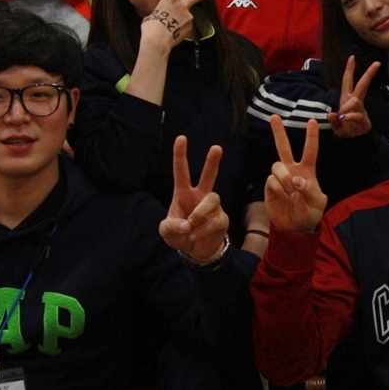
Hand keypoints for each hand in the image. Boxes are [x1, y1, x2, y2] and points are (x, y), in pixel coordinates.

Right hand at [143, 0, 221, 47]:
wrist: (157, 41)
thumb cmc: (151, 28)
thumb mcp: (153, 14)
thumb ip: (163, 11)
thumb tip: (167, 16)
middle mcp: (181, 5)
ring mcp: (188, 16)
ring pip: (186, 15)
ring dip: (179, 21)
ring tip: (169, 29)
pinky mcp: (190, 26)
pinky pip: (185, 26)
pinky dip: (180, 29)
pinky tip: (173, 34)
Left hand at [159, 136, 229, 262]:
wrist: (196, 251)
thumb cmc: (179, 235)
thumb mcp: (166, 232)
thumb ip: (171, 227)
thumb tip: (186, 225)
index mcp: (183, 194)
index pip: (181, 172)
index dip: (180, 155)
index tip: (181, 138)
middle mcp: (199, 196)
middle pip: (209, 176)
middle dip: (212, 162)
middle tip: (216, 148)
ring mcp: (213, 207)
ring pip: (213, 199)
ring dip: (200, 213)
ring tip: (190, 226)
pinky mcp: (222, 220)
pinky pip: (215, 220)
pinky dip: (203, 229)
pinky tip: (194, 235)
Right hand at [264, 114, 327, 232]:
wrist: (295, 227)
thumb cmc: (310, 213)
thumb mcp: (318, 203)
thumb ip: (310, 190)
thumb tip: (296, 180)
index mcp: (307, 172)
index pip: (310, 151)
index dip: (311, 137)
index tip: (312, 121)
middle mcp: (292, 171)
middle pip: (284, 148)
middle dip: (279, 132)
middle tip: (274, 116)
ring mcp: (280, 178)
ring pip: (277, 165)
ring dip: (284, 176)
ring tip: (290, 190)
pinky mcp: (270, 187)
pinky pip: (272, 180)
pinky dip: (278, 188)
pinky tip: (283, 197)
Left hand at [328, 57, 380, 137]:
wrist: (353, 142)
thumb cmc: (343, 129)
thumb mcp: (335, 124)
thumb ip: (333, 120)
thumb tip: (332, 115)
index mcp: (347, 99)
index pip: (348, 81)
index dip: (350, 69)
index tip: (352, 57)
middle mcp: (355, 102)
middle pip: (362, 85)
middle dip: (369, 73)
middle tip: (377, 63)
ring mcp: (361, 110)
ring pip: (355, 101)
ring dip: (346, 109)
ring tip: (342, 118)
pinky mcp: (365, 119)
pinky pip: (356, 114)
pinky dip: (349, 117)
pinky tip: (344, 119)